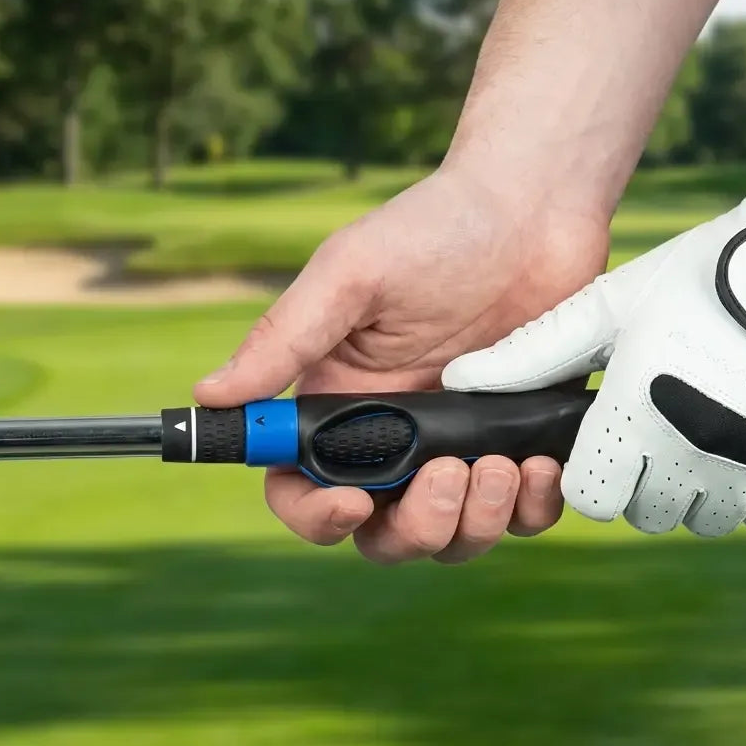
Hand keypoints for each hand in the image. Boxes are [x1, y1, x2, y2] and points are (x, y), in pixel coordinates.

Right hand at [195, 166, 608, 561]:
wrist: (536, 208)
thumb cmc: (437, 229)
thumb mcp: (352, 276)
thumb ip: (285, 339)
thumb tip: (207, 395)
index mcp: (341, 404)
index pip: (303, 489)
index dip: (316, 516)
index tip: (353, 502)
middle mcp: (396, 437)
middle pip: (384, 533)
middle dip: (416, 527)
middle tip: (450, 473)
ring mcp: (461, 444)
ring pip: (453, 538)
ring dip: (476, 522)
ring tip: (503, 463)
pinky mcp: (520, 441)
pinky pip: (522, 514)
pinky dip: (530, 509)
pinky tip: (538, 464)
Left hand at [444, 154, 745, 536]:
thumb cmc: (707, 274)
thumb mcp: (611, 304)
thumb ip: (533, 353)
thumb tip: (458, 383)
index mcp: (633, 417)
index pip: (587, 497)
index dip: (589, 472)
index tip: (606, 440)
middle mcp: (691, 457)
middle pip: (644, 512)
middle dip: (640, 479)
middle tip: (657, 424)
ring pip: (704, 517)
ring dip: (697, 486)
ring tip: (704, 423)